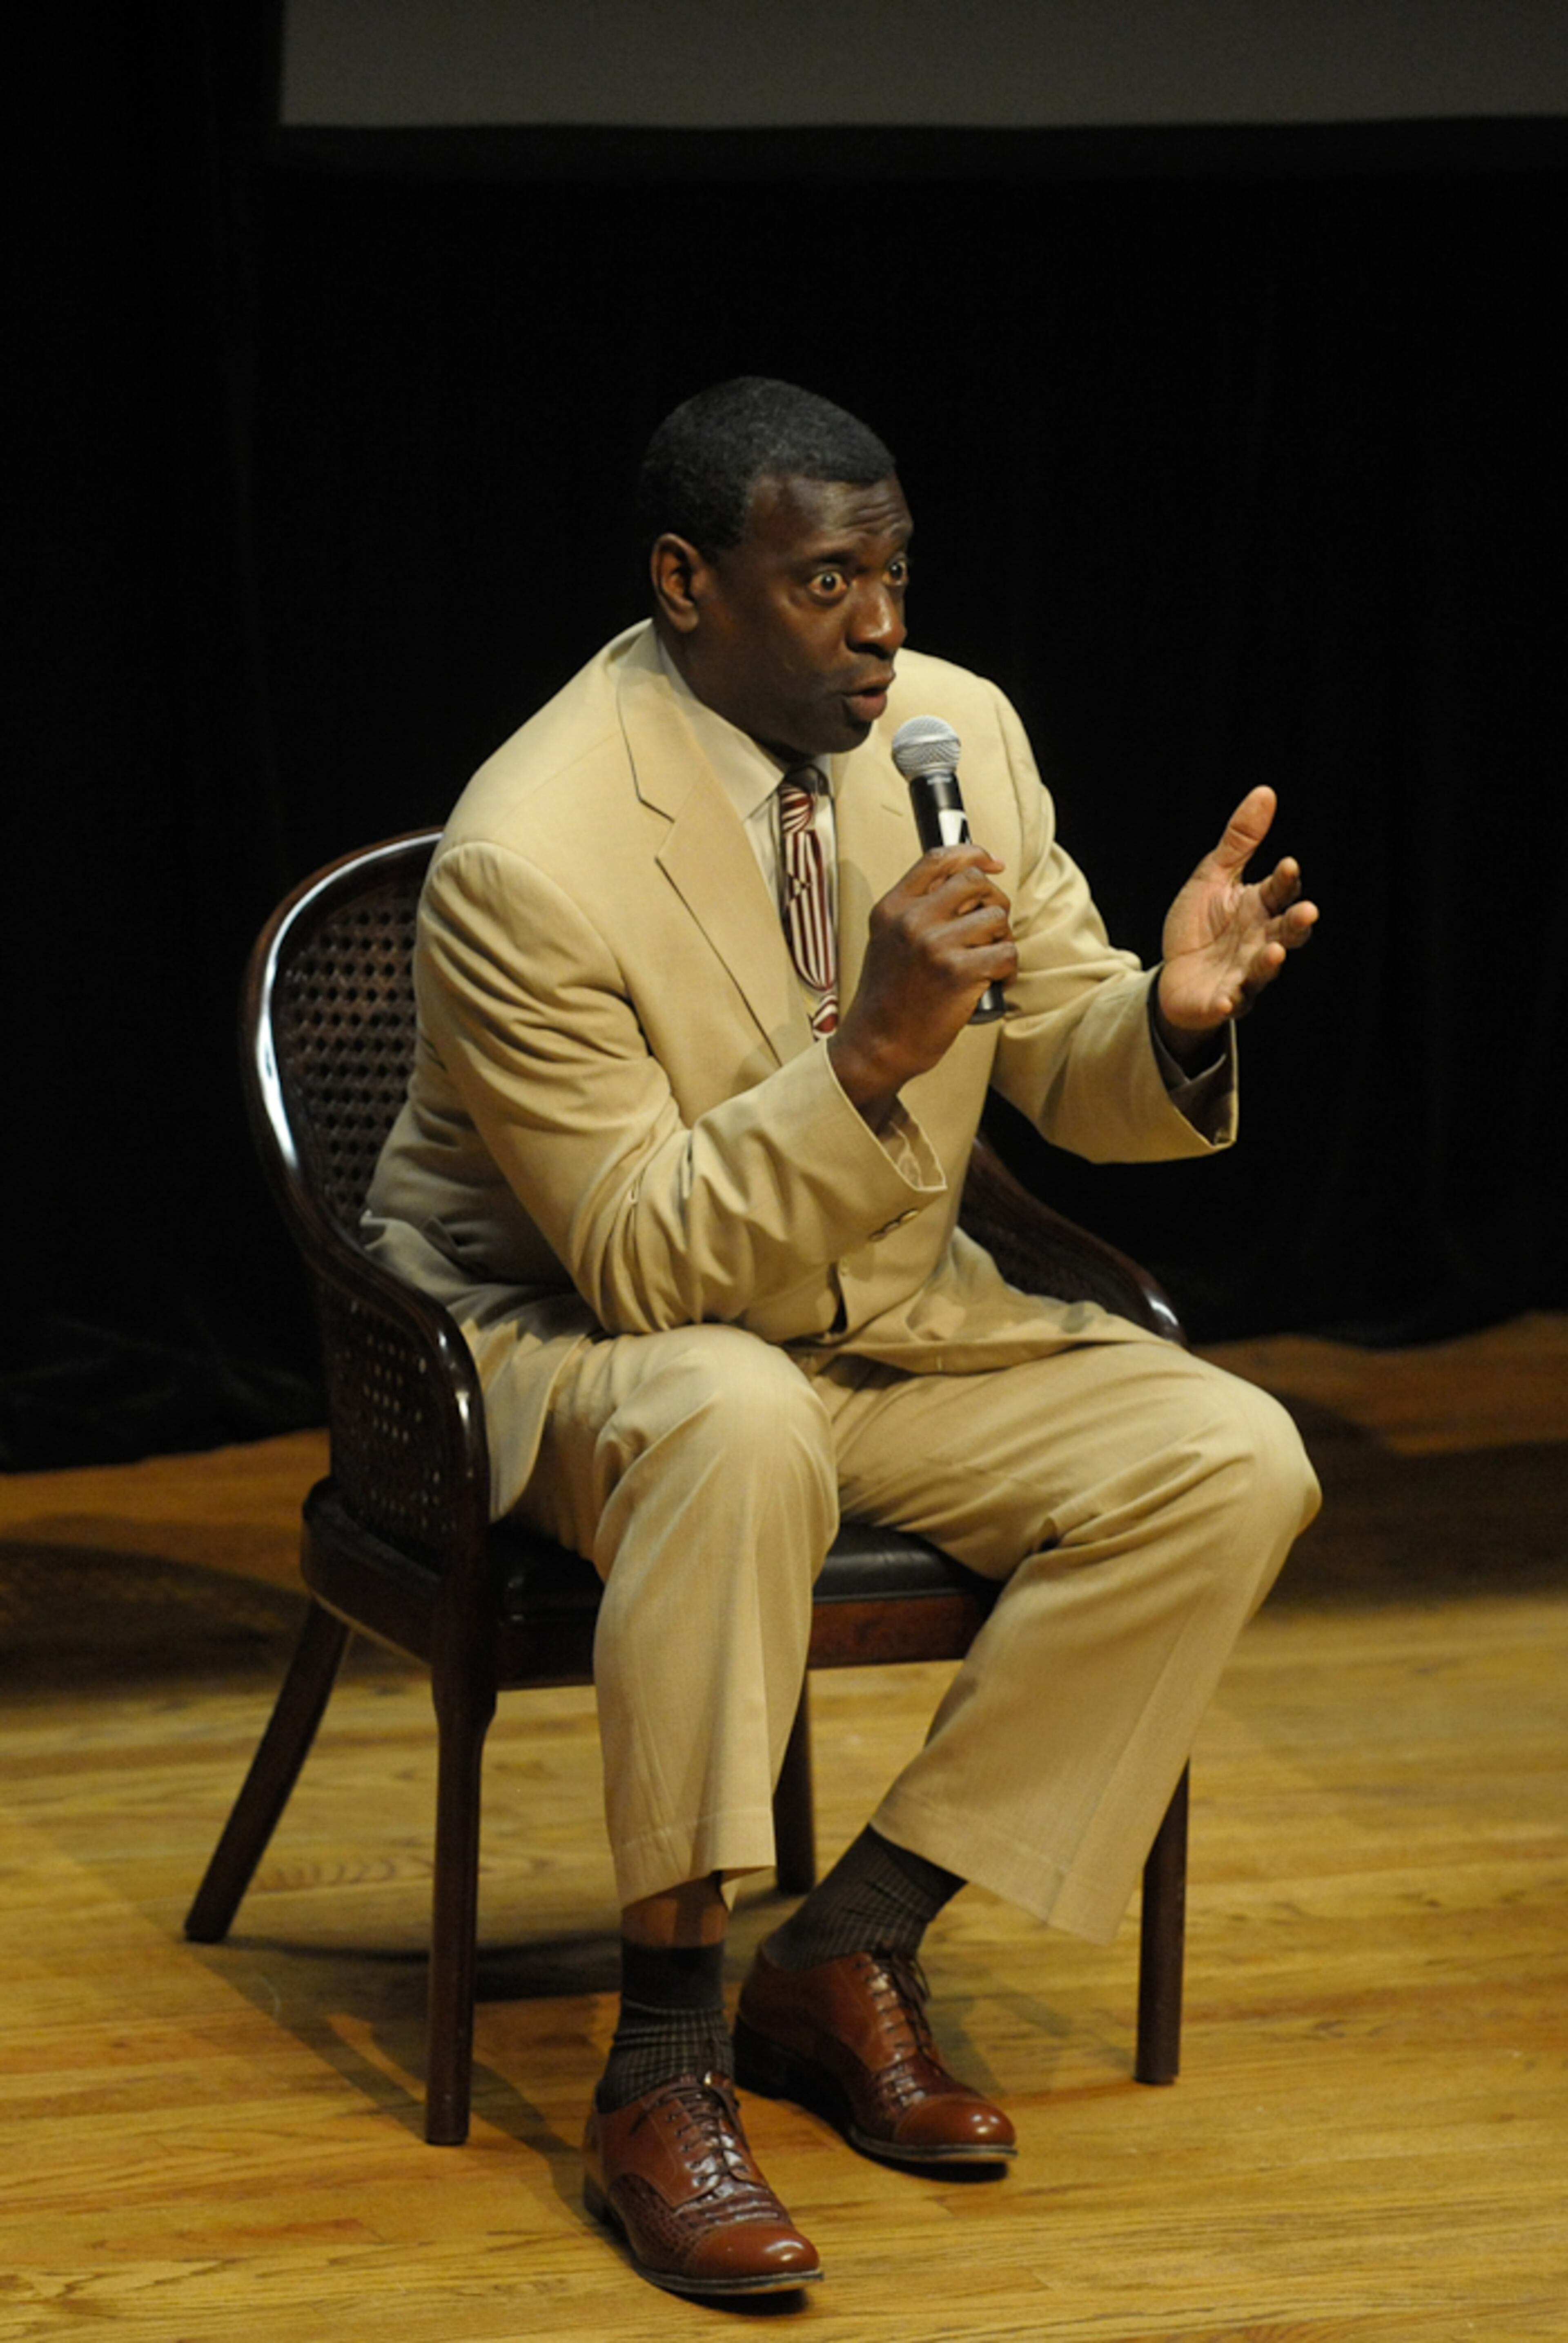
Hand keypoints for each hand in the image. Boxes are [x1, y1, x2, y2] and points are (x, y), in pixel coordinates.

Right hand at [830, 845, 1016, 1124]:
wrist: (877, 1044)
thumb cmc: (888, 996)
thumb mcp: (886, 941)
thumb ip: (914, 911)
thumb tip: (965, 883)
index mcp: (892, 908)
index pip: (938, 859)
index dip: (973, 854)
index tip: (992, 863)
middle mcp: (912, 921)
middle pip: (974, 882)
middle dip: (994, 900)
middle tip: (992, 927)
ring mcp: (935, 946)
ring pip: (996, 918)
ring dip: (1002, 938)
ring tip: (989, 960)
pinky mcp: (959, 974)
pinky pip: (1006, 953)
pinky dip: (1008, 968)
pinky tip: (995, 981)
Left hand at [1156, 786, 1317, 1055]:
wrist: (1175, 976)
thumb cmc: (1201, 925)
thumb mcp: (1213, 877)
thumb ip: (1240, 841)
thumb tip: (1265, 792)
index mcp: (1260, 908)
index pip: (1280, 892)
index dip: (1285, 880)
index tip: (1287, 865)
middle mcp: (1261, 942)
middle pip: (1286, 932)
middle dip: (1296, 923)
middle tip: (1307, 913)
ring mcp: (1245, 974)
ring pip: (1264, 969)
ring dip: (1270, 961)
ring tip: (1275, 951)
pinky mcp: (1222, 1001)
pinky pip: (1229, 1003)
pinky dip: (1228, 1002)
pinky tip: (1225, 1000)